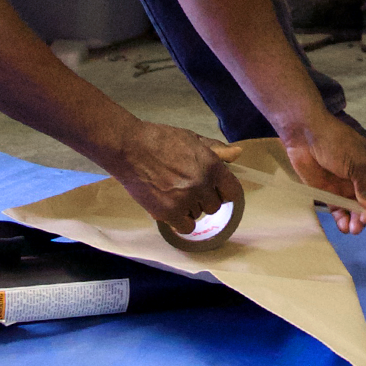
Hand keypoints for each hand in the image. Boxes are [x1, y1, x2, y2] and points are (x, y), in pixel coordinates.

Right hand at [107, 122, 243, 233]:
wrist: (128, 147)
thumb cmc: (158, 139)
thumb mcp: (190, 138)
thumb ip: (216, 149)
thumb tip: (238, 153)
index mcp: (211, 165)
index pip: (232, 191)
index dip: (223, 191)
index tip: (213, 189)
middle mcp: (202, 184)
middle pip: (214, 206)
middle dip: (202, 198)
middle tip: (185, 187)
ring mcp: (186, 199)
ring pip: (198, 215)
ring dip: (188, 208)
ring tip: (171, 192)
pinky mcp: (168, 212)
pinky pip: (185, 227)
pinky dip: (179, 221)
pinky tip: (170, 208)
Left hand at [281, 112, 365, 233]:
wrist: (305, 134)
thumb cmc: (335, 143)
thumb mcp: (357, 163)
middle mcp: (361, 181)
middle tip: (362, 220)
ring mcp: (344, 188)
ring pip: (355, 210)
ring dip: (356, 221)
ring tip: (354, 229)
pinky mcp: (328, 193)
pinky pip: (338, 210)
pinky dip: (342, 220)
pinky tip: (343, 227)